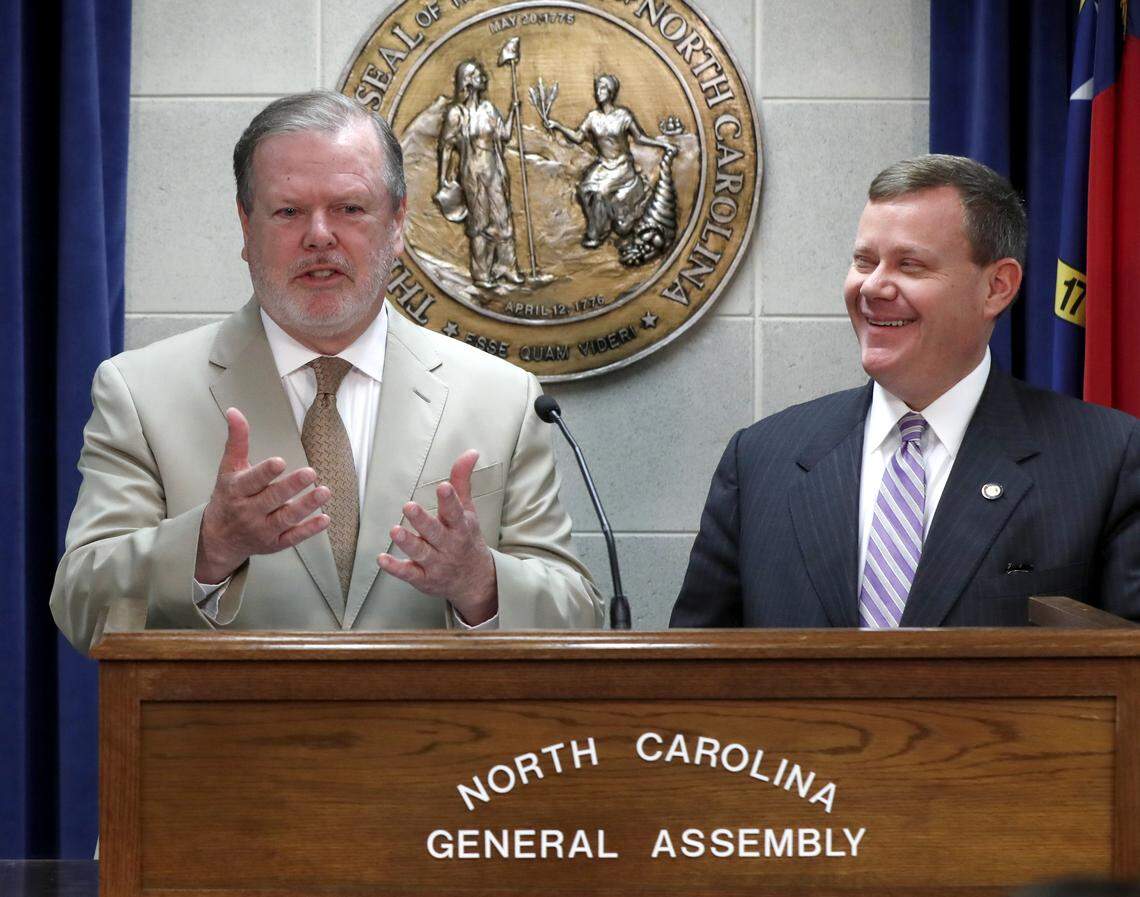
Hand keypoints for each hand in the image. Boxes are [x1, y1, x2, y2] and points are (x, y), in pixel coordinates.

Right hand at [195, 408, 331, 582]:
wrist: (218, 538)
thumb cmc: (228, 497)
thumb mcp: (228, 468)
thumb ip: (237, 441)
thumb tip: (234, 411)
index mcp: (236, 491)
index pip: (251, 481)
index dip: (265, 472)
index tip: (280, 462)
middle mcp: (248, 511)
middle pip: (271, 499)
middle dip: (291, 487)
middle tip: (311, 473)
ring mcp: (262, 529)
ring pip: (285, 519)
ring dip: (306, 506)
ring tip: (324, 492)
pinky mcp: (274, 543)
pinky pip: (293, 538)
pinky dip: (309, 530)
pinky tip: (325, 519)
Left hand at [377, 449, 496, 624]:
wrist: (475, 580)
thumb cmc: (467, 539)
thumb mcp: (468, 510)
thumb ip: (462, 481)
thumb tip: (470, 452)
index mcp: (461, 527)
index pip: (455, 512)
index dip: (450, 500)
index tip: (443, 487)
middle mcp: (449, 545)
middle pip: (435, 532)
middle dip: (422, 520)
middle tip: (409, 507)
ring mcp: (436, 563)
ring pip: (420, 553)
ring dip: (407, 542)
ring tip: (394, 530)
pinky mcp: (424, 579)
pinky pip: (409, 574)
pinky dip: (395, 568)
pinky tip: (382, 559)